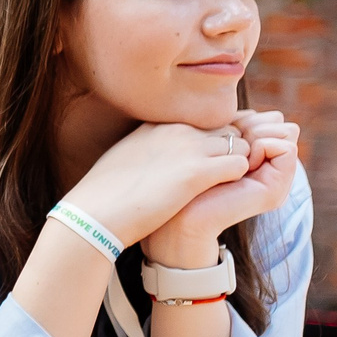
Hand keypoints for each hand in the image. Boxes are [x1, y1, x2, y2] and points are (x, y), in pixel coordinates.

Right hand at [60, 119, 261, 250]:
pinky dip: (237, 177)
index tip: (205, 164)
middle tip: (221, 176)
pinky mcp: (198, 171)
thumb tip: (155, 157)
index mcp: (158, 123)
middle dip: (228, 151)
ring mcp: (189, 147)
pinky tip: (221, 193)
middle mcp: (177, 129)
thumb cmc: (105, 193)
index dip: (210, 144)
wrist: (96, 212)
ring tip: (222, 186)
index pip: (203, 124)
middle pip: (225, 130)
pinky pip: (240, 164)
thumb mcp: (125, 156)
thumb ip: (148, 147)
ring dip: (236, 164)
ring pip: (238, 145)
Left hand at [142, 111, 298, 268]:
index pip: (272, 119)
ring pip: (288, 131)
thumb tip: (254, 113)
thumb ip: (235, 128)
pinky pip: (286, 147)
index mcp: (257, 158)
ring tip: (233, 159)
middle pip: (283, 123)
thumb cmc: (186, 176)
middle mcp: (270, 169)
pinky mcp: (276, 189)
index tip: (223, 135)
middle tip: (229, 148)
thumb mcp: (214, 143)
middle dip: (255, 125)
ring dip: (257, 136)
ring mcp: (276, 180)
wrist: (177, 212)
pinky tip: (240, 166)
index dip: (249, 118)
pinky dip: (261, 147)